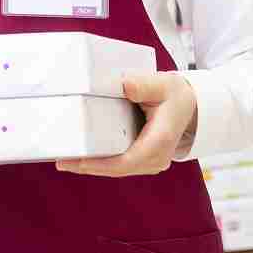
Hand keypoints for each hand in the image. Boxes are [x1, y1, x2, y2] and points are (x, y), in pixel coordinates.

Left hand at [56, 72, 196, 177]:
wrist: (191, 106)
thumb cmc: (176, 95)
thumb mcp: (164, 83)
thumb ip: (145, 84)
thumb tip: (125, 85)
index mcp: (160, 141)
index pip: (126, 160)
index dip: (99, 164)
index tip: (76, 161)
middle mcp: (157, 158)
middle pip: (117, 169)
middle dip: (88, 166)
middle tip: (61, 161)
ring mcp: (152, 162)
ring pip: (118, 169)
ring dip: (93, 166)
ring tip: (66, 160)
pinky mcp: (146, 161)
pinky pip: (121, 165)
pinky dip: (102, 162)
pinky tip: (83, 157)